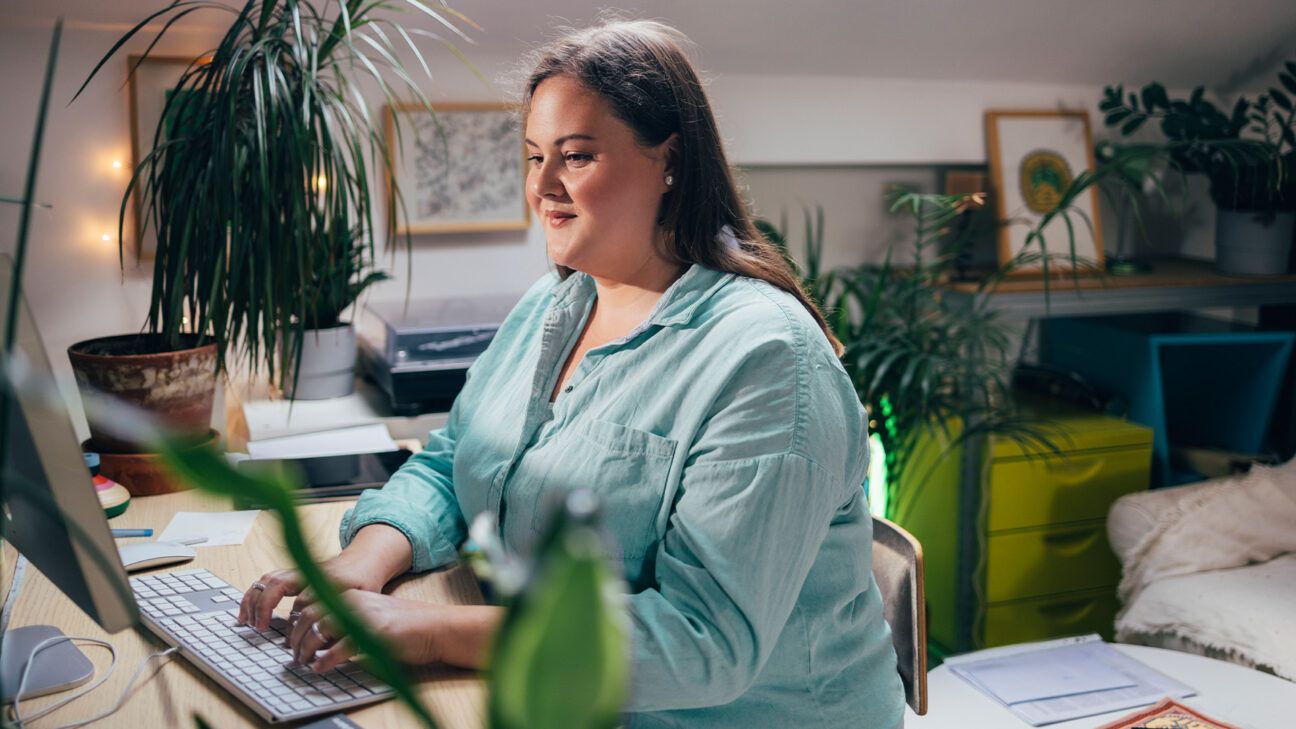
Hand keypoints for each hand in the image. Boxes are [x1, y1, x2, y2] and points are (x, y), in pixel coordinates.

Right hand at [239, 554, 383, 630]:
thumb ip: (346, 623)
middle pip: (279, 584)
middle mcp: (309, 573)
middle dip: (265, 606)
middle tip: (260, 628)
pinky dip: (254, 593)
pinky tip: (248, 611)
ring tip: (245, 621)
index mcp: (328, 581)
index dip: (294, 624)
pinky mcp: (294, 573)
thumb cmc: (366, 582)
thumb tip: (326, 649)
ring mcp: (300, 570)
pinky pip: (268, 579)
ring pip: (270, 579)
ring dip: (254, 599)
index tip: (288, 643)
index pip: (303, 602)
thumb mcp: (363, 603)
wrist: (367, 559)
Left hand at [288, 590, 442, 671]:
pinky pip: (340, 647)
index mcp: (352, 595)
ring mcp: (363, 615)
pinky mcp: (373, 633)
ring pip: (320, 629)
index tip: (293, 640)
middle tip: (294, 654)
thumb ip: (346, 621)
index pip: (311, 604)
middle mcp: (354, 601)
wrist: (434, 626)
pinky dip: (325, 660)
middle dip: (296, 637)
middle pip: (310, 615)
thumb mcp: (371, 615)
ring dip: (306, 648)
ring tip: (303, 661)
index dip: (296, 624)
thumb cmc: (404, 625)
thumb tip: (319, 638)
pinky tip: (320, 667)